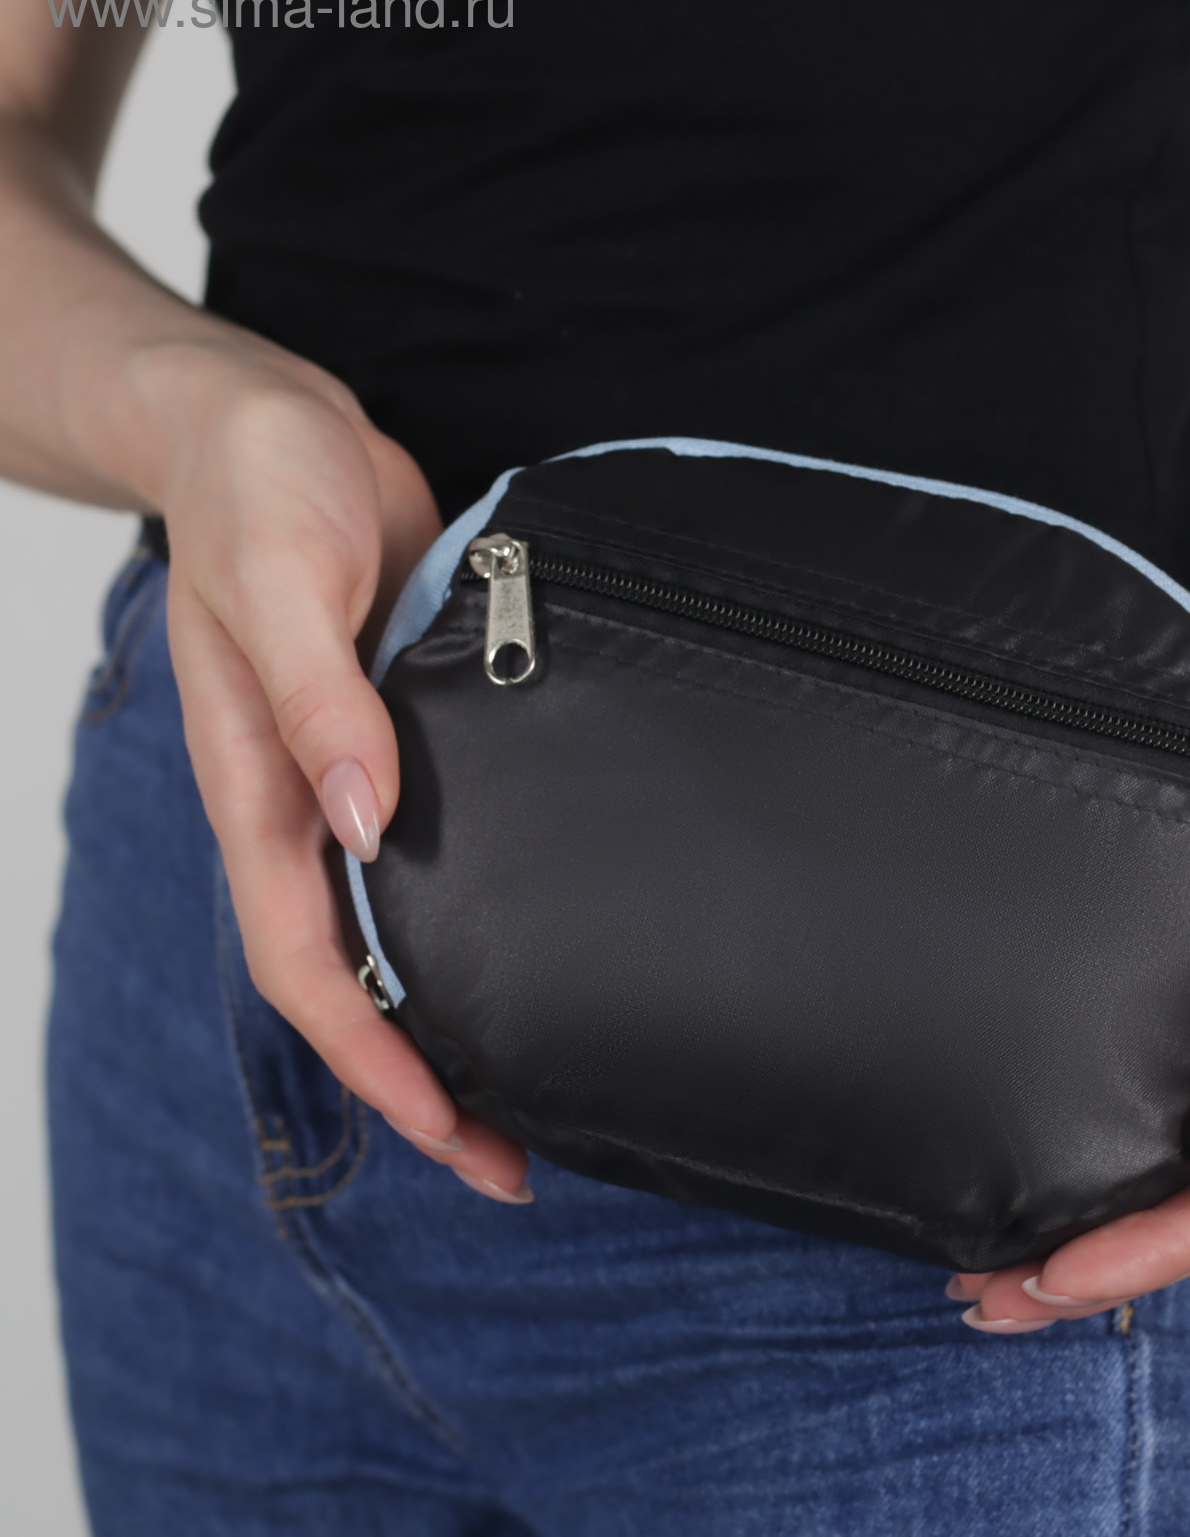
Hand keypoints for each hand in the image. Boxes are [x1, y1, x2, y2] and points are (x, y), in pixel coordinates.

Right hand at [148, 335, 531, 1201]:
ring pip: (396, 930)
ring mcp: (356, 775)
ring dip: (457, 1013)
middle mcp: (307, 803)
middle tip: (515, 1159)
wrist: (269, 423)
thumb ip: (315, 702)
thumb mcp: (282, 584)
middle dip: (426, 1079)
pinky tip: (535, 933)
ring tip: (539, 1082)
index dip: (375, 1057)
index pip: (308, 962)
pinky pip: (435, 852)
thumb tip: (365, 822)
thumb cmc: (256, 491)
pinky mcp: (404, 733)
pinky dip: (476, 913)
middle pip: (356, 979)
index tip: (452, 1129)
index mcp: (261, 789)